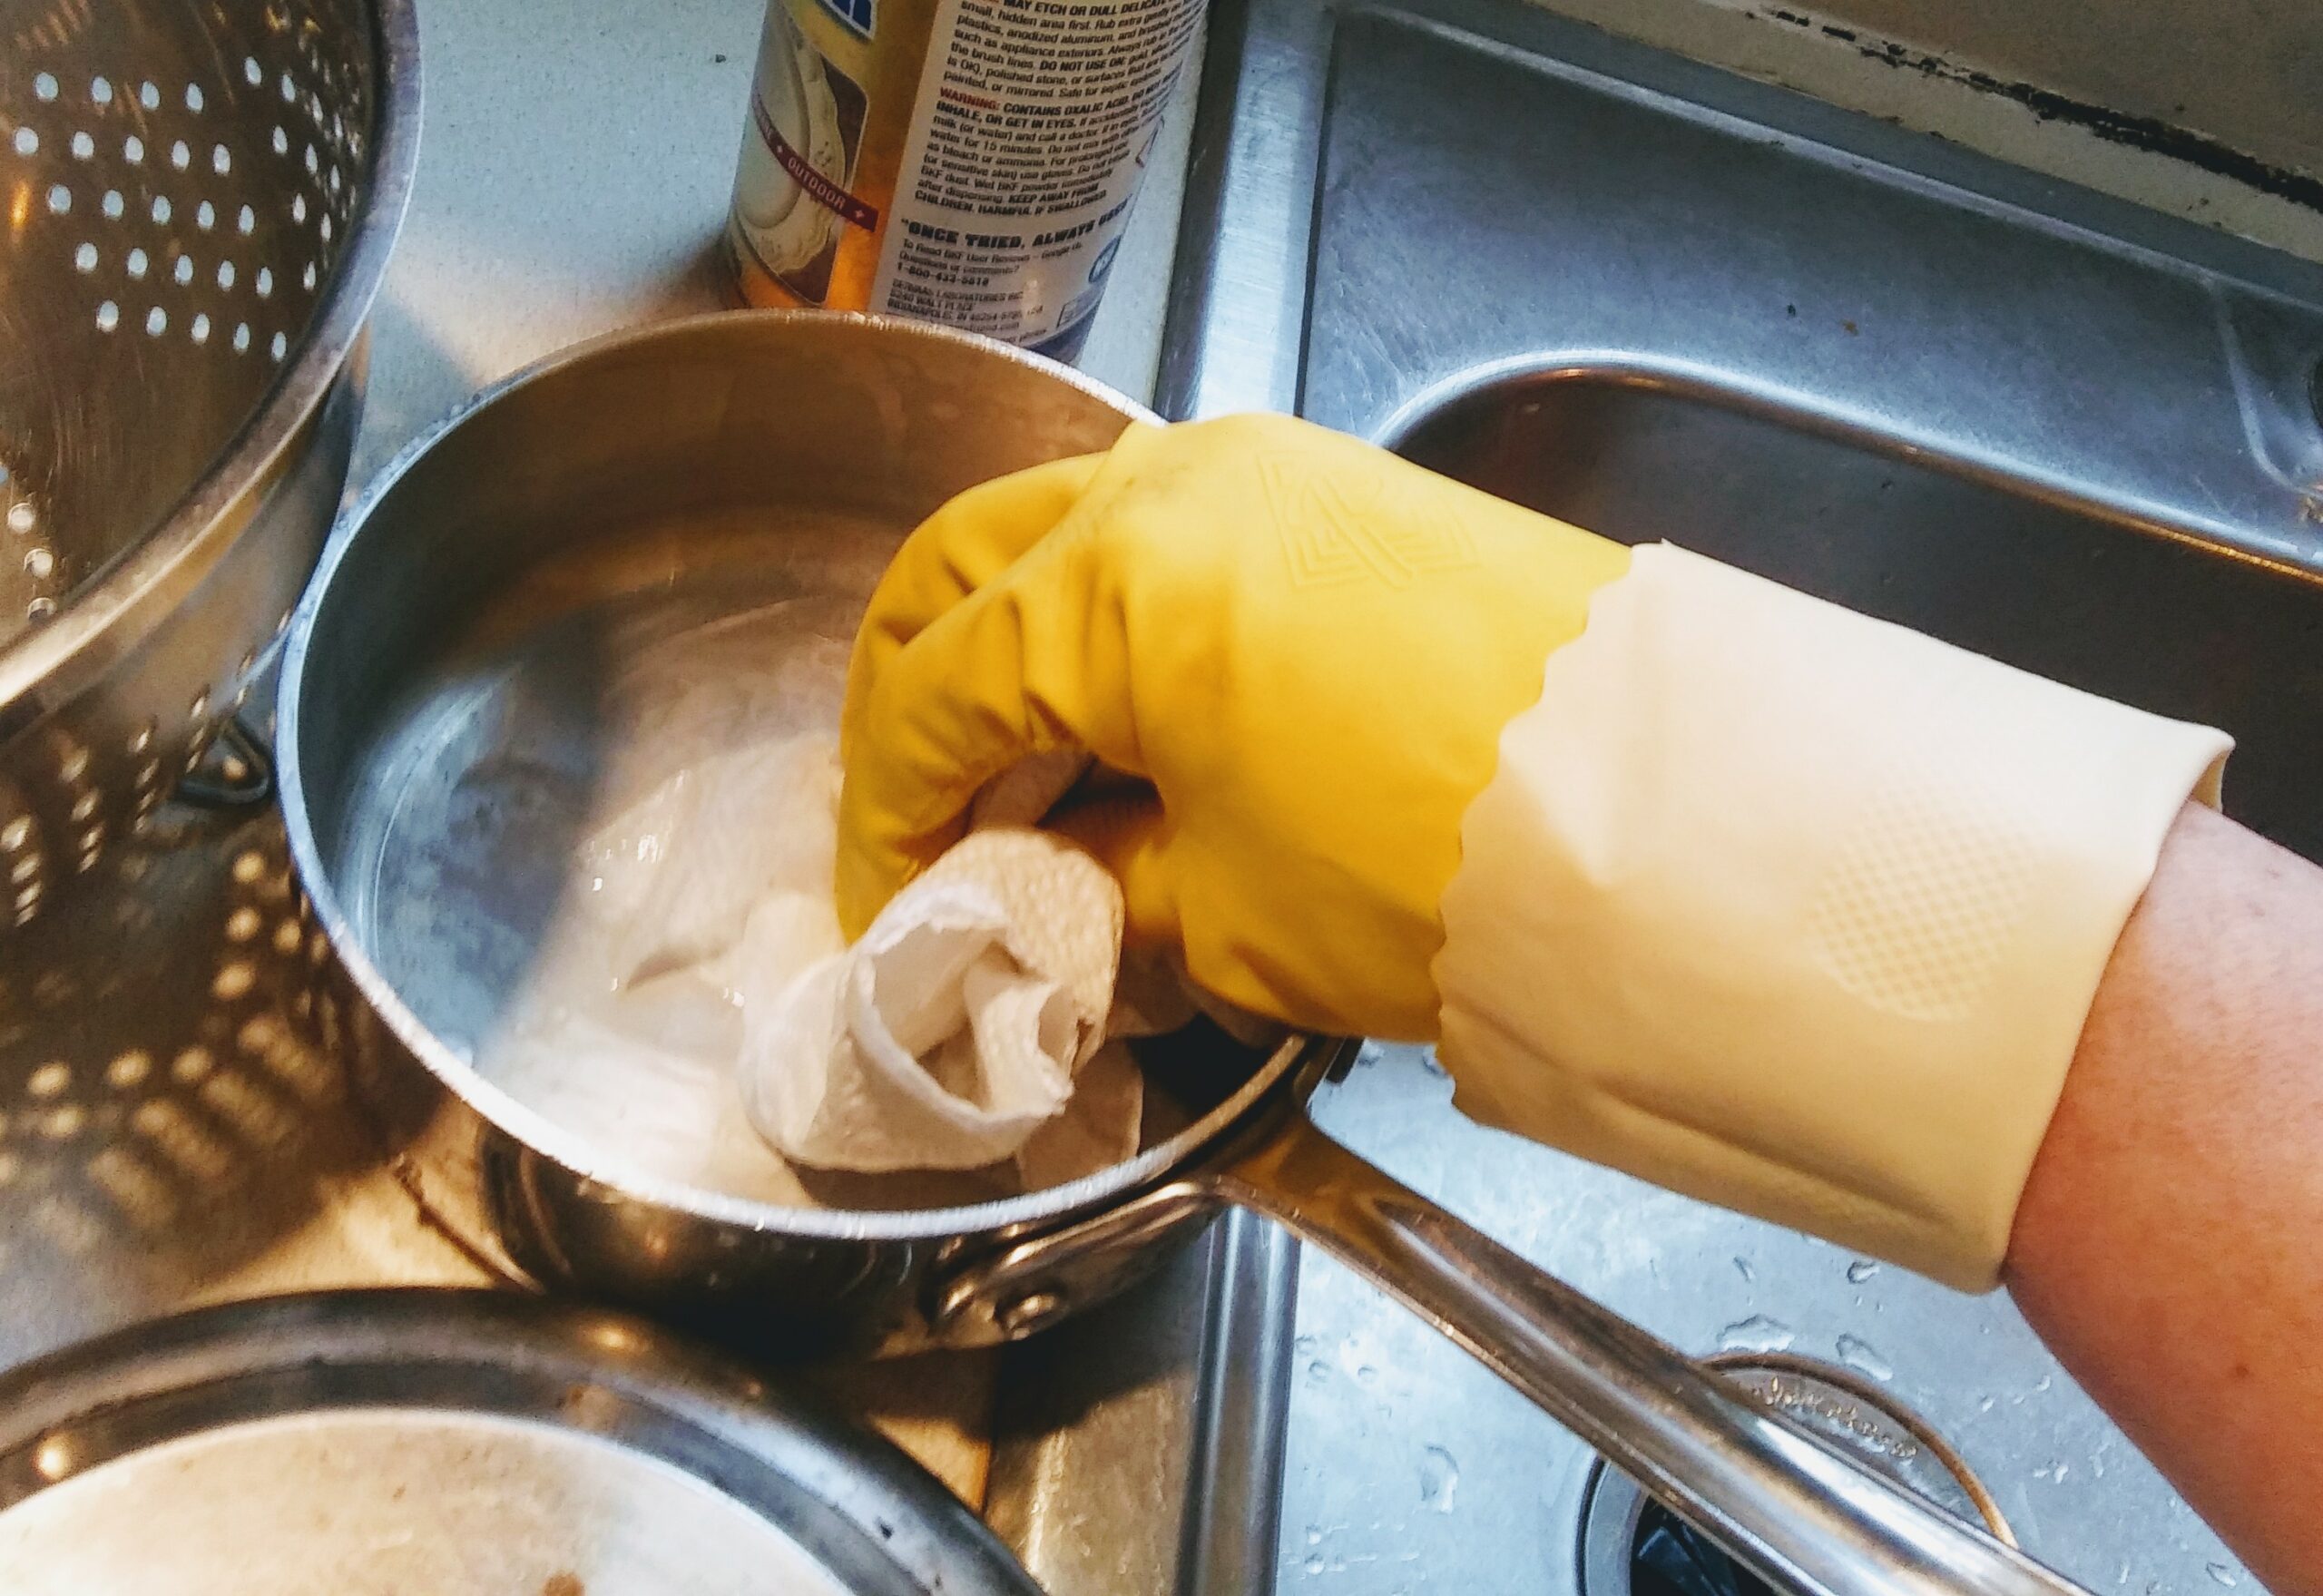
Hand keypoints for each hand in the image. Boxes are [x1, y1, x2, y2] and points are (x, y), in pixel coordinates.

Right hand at [836, 412, 1629, 1038]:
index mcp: (1107, 585)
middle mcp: (1168, 484)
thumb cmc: (1428, 865)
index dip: (886, 819)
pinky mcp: (1339, 490)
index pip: (931, 700)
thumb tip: (1035, 900)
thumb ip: (1091, 897)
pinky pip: (1163, 533)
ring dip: (1008, 646)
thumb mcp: (1222, 916)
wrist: (1661, 806)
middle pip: (959, 576)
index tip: (887, 907)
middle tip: (919, 815)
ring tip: (1023, 773)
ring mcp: (1261, 471)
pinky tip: (1128, 717)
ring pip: (1057, 535)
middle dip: (914, 699)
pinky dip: (1106, 617)